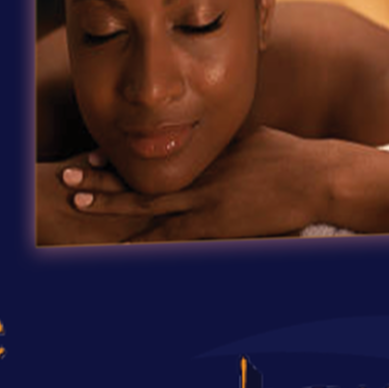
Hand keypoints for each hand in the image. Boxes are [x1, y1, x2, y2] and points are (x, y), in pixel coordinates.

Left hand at [46, 127, 347, 242]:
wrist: (317, 176)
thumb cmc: (294, 159)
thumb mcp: (255, 139)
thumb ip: (230, 144)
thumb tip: (221, 140)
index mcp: (205, 150)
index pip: (155, 155)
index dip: (121, 159)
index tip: (93, 154)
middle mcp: (199, 170)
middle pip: (142, 174)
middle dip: (104, 175)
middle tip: (71, 173)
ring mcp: (206, 196)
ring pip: (149, 201)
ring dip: (114, 203)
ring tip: (82, 202)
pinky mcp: (217, 221)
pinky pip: (174, 233)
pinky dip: (148, 240)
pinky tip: (123, 248)